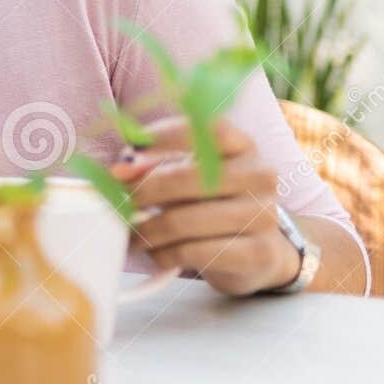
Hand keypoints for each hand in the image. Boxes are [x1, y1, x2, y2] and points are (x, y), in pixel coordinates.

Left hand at [114, 116, 299, 296]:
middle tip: (119, 203)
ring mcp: (264, 215)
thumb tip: (121, 168)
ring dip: (147, 230)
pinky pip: (194, 252)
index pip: (208, 129)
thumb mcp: (185, 174)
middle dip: (143, 191)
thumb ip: (153, 163)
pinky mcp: (259, 253)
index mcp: (242, 145)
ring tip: (131, 235)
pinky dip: (164, 254)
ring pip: (185, 221)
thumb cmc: (208, 202)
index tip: (126, 158)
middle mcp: (260, 175)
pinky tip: (156, 253)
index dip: (164, 138)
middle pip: (189, 177)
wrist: (255, 250)